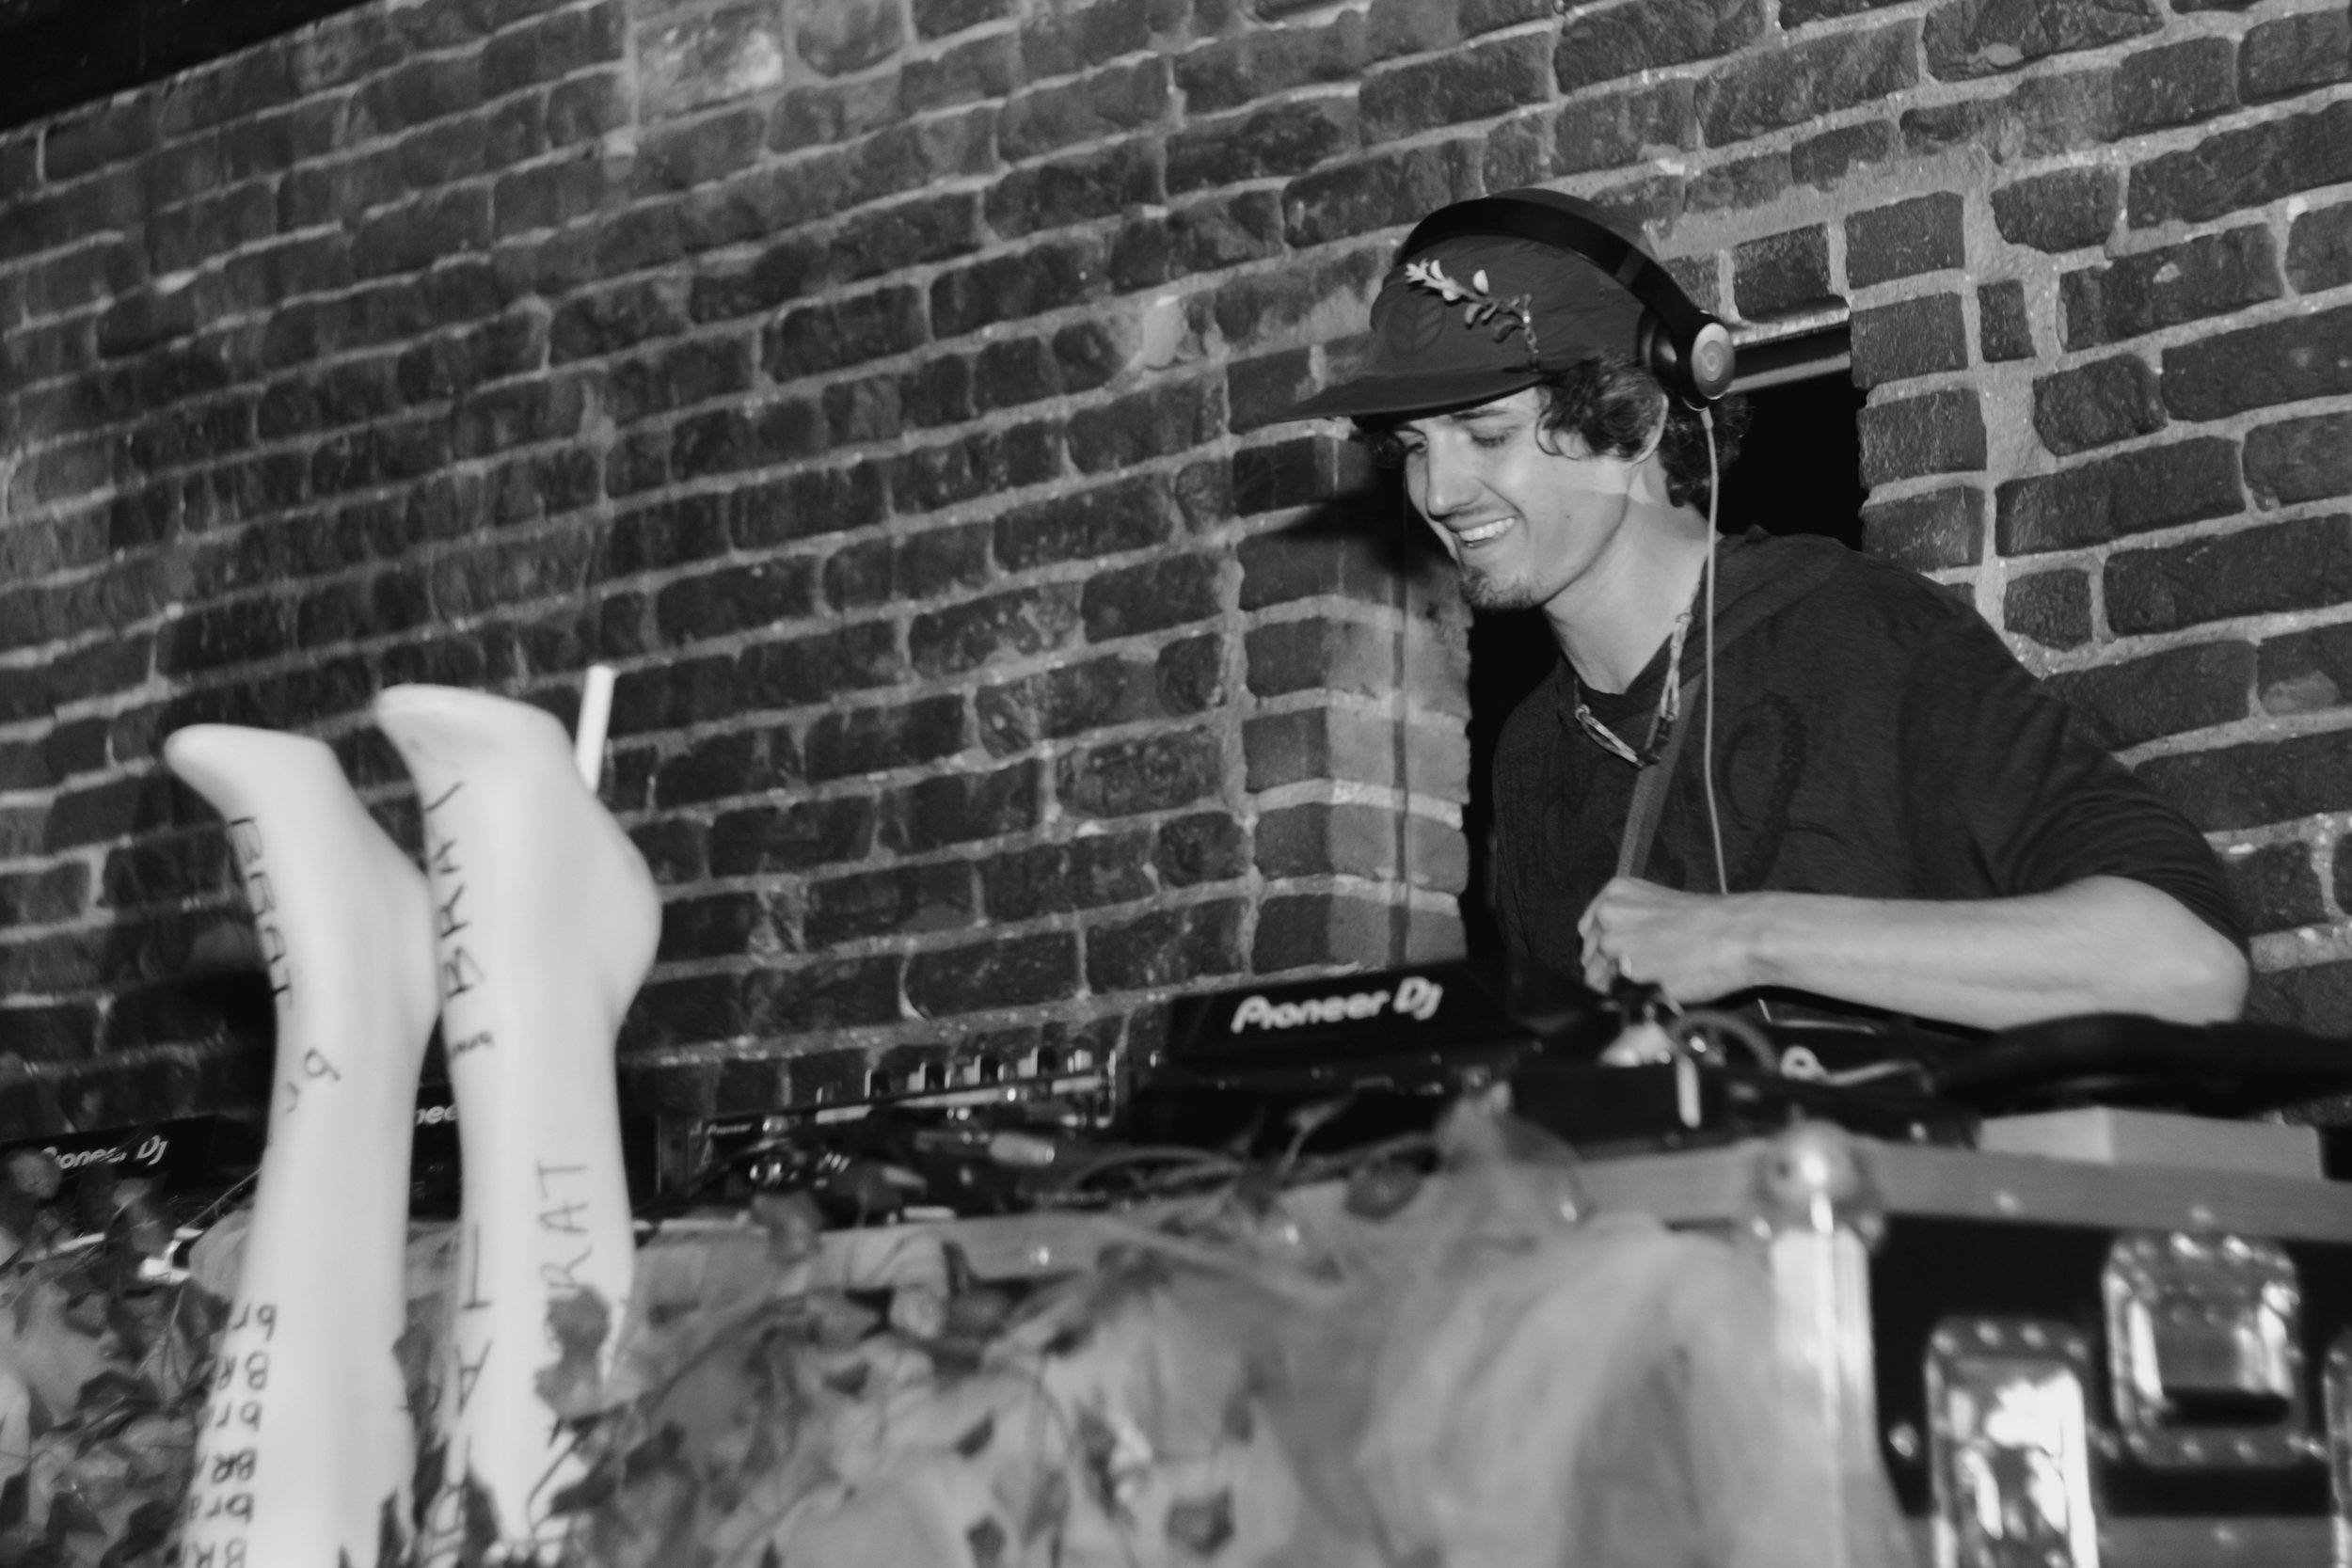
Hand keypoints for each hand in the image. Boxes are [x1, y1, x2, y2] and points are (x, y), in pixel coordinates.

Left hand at [1577, 877, 1761, 1002]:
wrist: (1741, 934)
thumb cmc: (1711, 922)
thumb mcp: (1659, 907)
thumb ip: (1630, 923)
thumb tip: (1617, 953)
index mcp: (1616, 892)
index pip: (1589, 932)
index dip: (1605, 952)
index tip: (1620, 960)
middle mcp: (1609, 916)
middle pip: (1591, 958)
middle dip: (1611, 971)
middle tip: (1644, 975)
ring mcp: (1615, 946)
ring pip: (1601, 982)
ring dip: (1623, 988)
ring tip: (1656, 983)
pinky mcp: (1629, 976)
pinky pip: (1619, 999)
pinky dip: (1634, 1002)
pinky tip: (1658, 993)